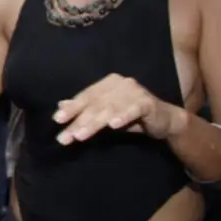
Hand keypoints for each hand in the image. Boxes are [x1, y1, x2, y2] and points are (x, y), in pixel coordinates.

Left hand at [52, 73, 178, 143]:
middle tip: (65, 137)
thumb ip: (85, 108)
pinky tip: (113, 126)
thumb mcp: (105, 113)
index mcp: (108, 82)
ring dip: (94, 123)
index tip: (57, 120)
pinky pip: (133, 110)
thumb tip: (60, 106)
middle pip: (95, 104)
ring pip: (110, 109)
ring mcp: (134, 91)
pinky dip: (123, 117)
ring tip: (80, 136)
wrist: (164, 120)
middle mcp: (120, 83)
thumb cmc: (131, 116)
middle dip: (78, 121)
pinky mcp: (147, 102)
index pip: (86, 96)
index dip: (71, 108)